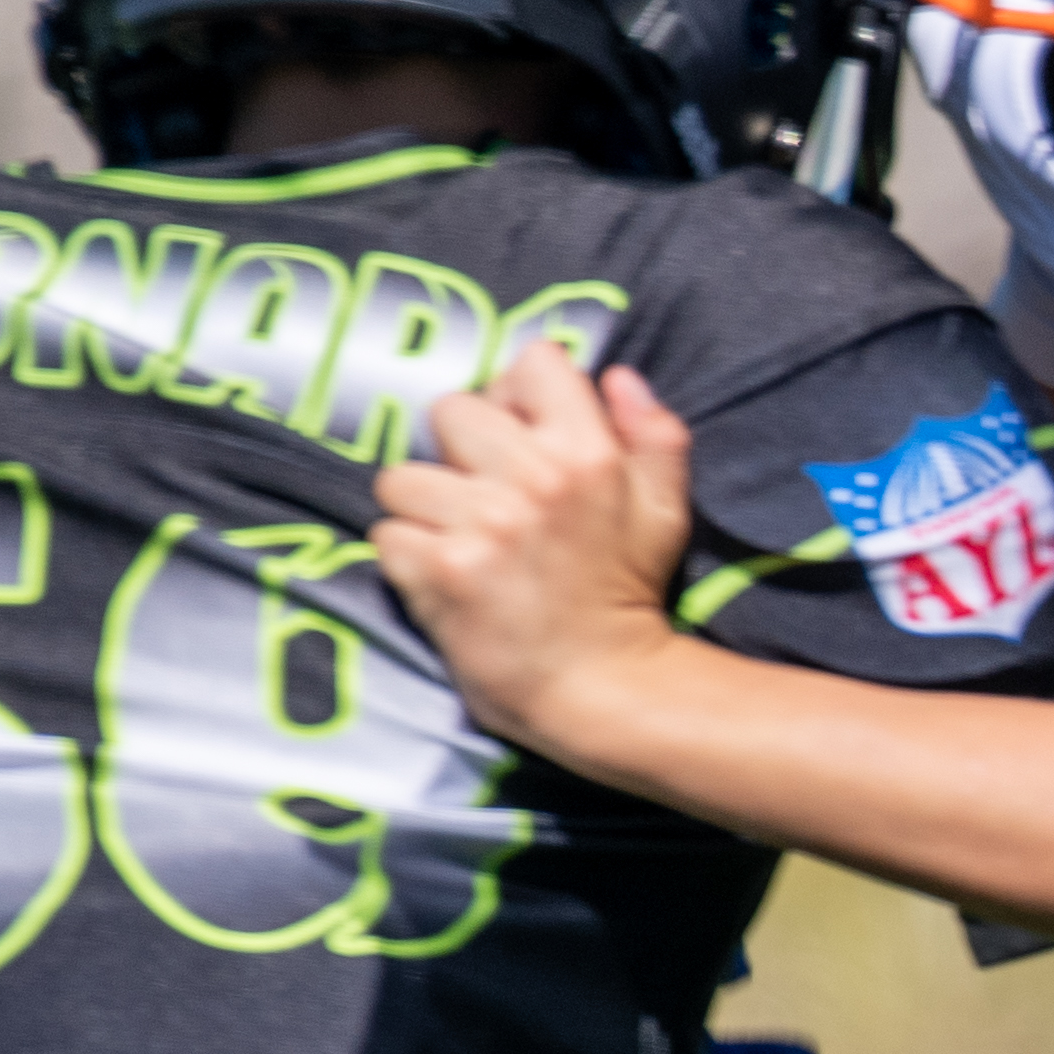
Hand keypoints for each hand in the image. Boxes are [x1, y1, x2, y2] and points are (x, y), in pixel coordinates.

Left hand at [370, 348, 707, 755]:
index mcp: (589, 453)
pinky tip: (447, 581)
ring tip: (463, 545)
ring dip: (423, 511)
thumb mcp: (666, 511)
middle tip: (485, 500)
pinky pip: (388, 537)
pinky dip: (408, 561)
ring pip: (402, 477)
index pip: (532, 363)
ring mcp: (483, 525)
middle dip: (459, 454)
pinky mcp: (440, 570)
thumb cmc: (631, 596)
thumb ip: (653, 435)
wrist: (603, 689)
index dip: (517, 396)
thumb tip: (617, 377)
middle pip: (450, 411)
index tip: (521, 440)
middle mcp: (533, 480)